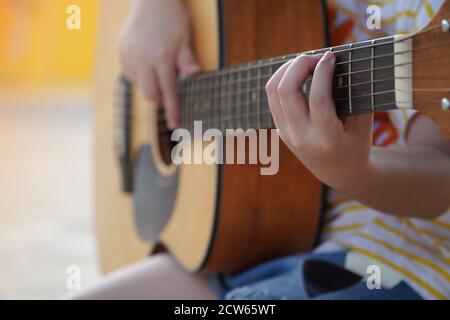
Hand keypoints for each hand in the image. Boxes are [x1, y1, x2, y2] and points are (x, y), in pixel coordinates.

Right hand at [118, 0, 200, 128]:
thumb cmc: (172, 19)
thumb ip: (187, 59)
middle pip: (149, 94)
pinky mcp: (121, 53)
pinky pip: (130, 75)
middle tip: (166, 81)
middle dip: (159, 95)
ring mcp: (129, 56)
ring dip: (149, 82)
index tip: (176, 126)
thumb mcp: (185, 38)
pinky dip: (140, 74)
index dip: (173, 110)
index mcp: (161, 57)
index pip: (168, 91)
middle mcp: (142, 59)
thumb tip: (195, 74)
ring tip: (157, 64)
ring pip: (139, 85)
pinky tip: (146, 60)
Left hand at [265, 51, 373, 194]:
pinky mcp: (280, 130)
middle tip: (318, 57)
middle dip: (300, 64)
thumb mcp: (363, 123)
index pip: (318, 99)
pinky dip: (282, 79)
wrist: (339, 173)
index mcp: (327, 139)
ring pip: (273, 91)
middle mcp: (301, 137)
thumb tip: (344, 60)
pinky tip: (299, 73)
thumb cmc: (356, 144)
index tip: (332, 55)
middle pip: (286, 90)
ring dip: (287, 69)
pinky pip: (273, 98)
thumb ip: (355, 95)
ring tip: (307, 62)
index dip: (323, 71)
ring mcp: (286, 134)